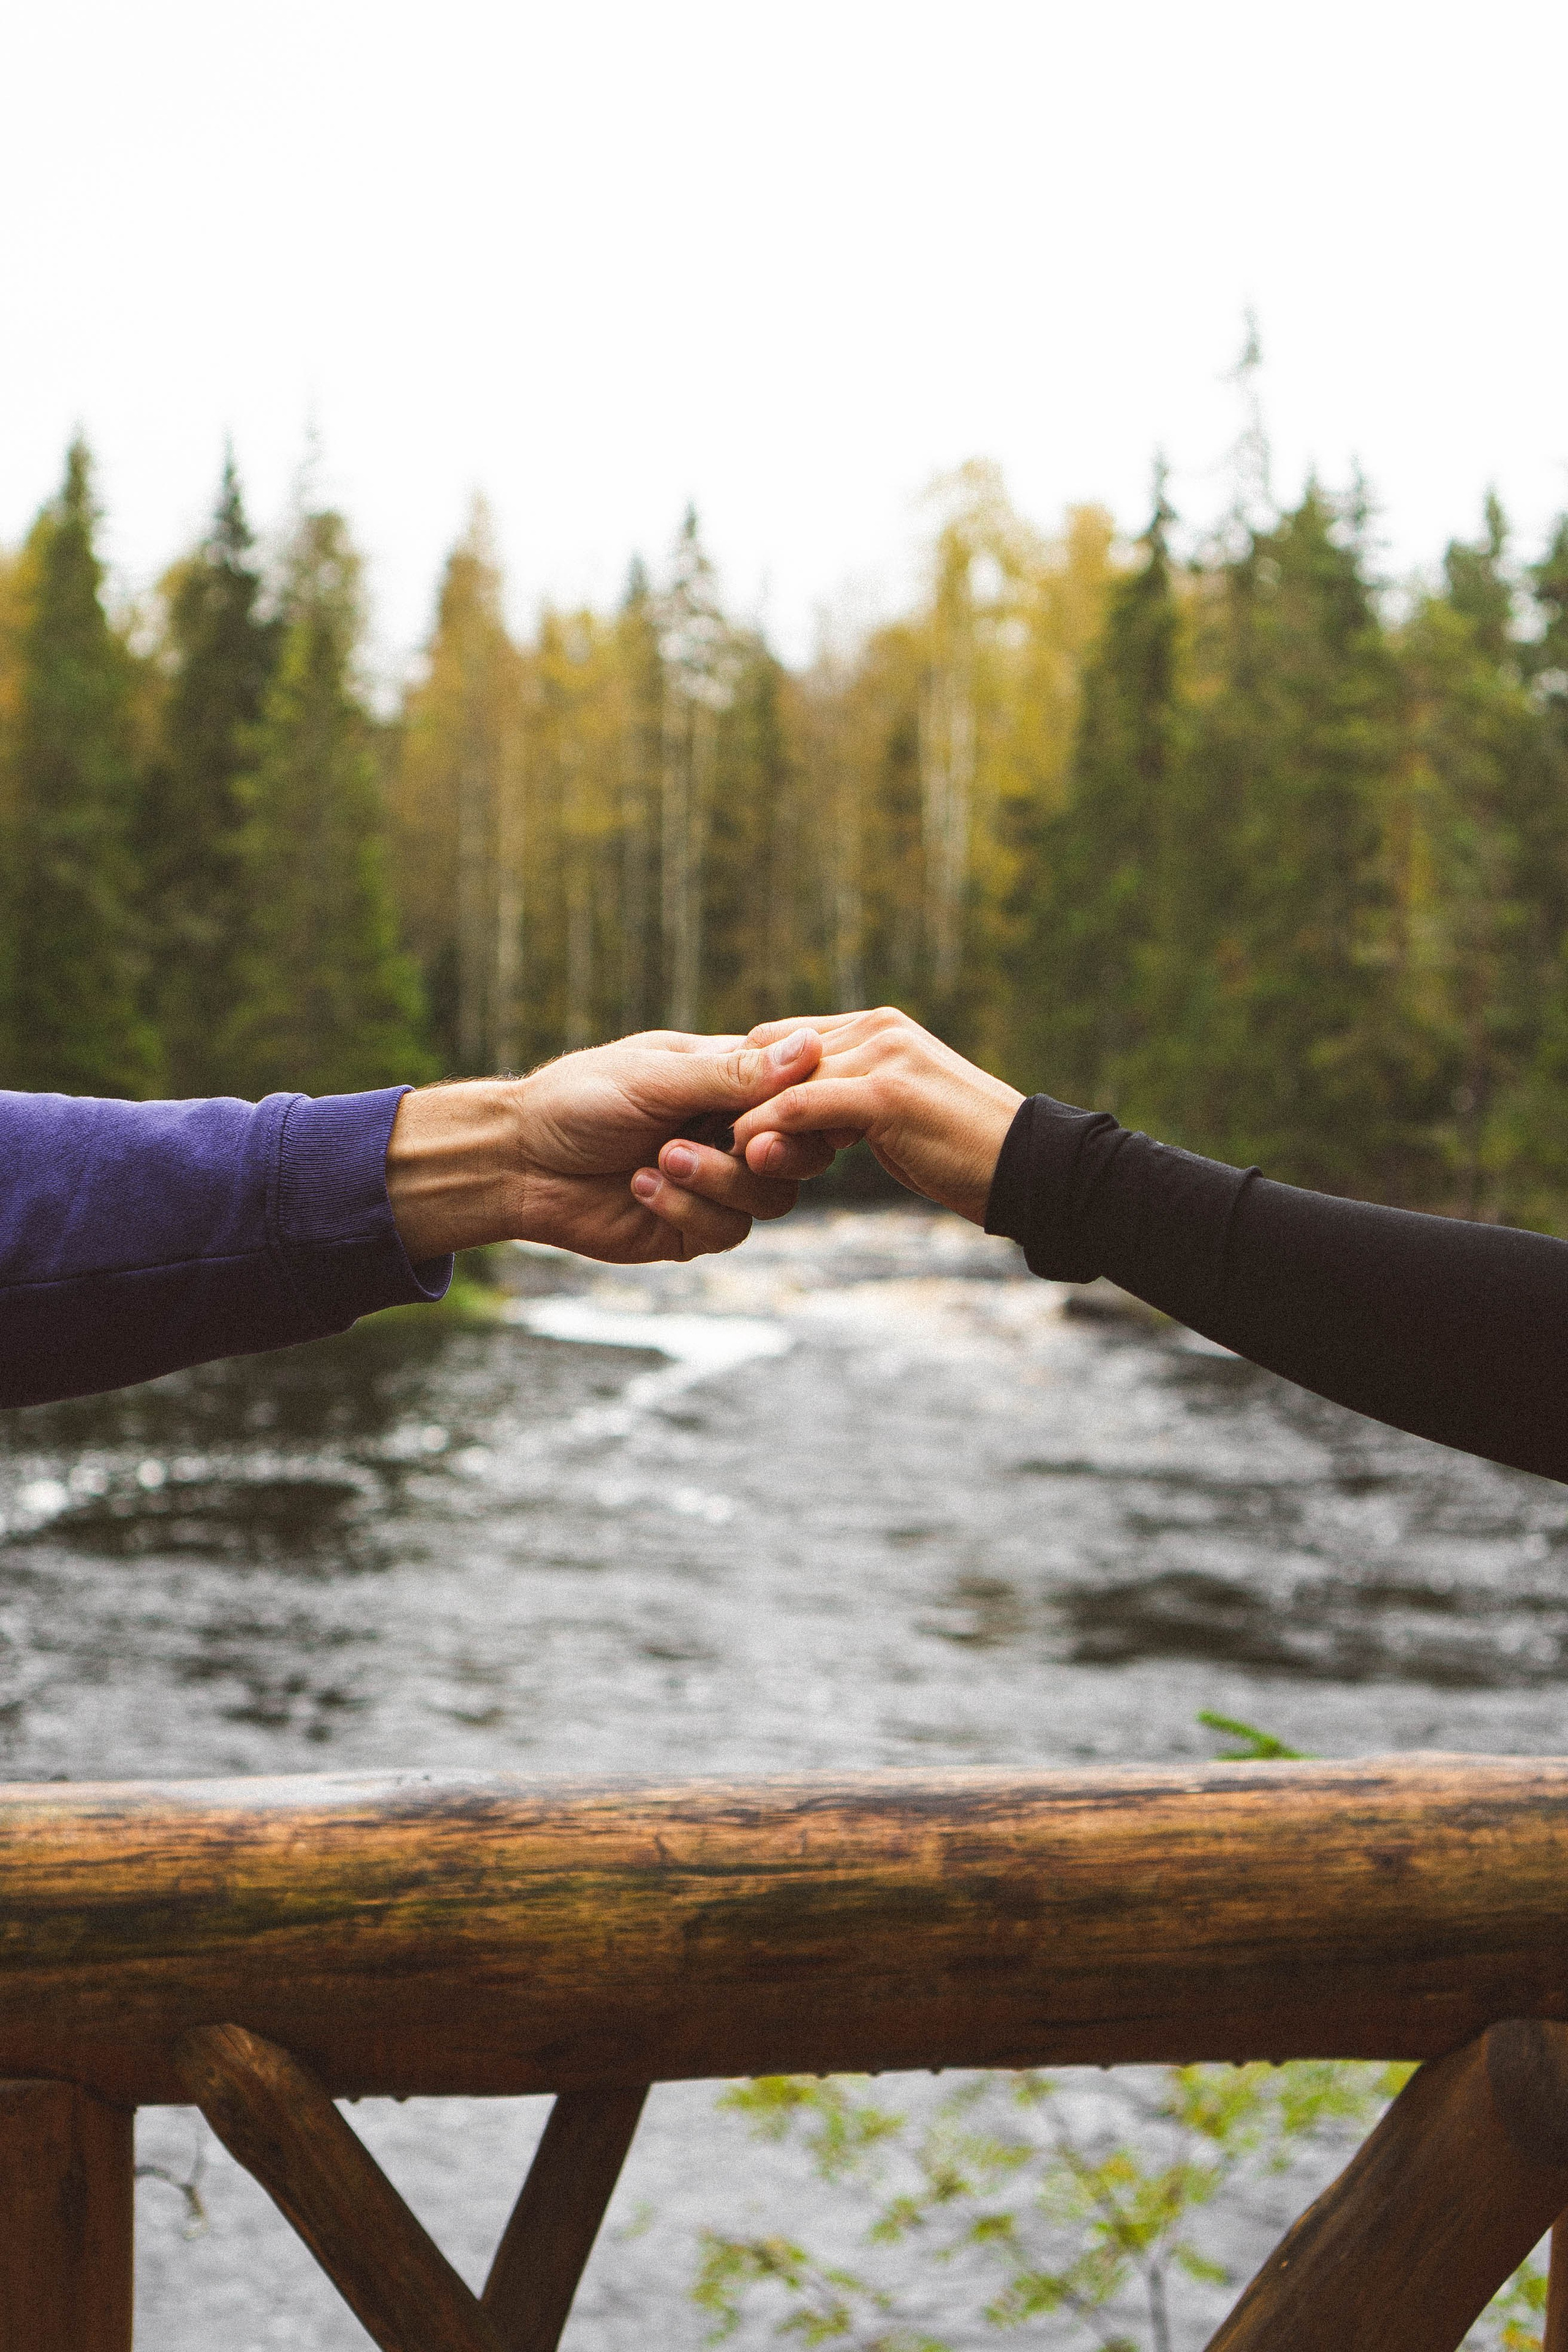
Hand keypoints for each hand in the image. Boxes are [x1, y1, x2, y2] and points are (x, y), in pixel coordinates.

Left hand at [387, 1027, 832, 1263]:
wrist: (518, 1161)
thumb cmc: (577, 1099)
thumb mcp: (656, 1077)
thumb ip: (731, 1074)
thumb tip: (809, 1046)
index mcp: (727, 1083)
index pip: (799, 1093)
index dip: (804, 1103)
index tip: (783, 1107)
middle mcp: (730, 1133)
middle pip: (801, 1152)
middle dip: (775, 1151)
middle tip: (740, 1142)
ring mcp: (716, 1185)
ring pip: (772, 1197)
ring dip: (720, 1180)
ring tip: (663, 1159)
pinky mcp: (693, 1228)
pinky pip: (727, 1230)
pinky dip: (687, 1209)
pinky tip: (641, 1187)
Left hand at [713, 1007, 1022, 1224]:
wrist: (1032, 1169)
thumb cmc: (964, 1152)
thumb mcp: (896, 1118)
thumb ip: (847, 1106)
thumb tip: (795, 1119)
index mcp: (877, 1027)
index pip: (781, 1040)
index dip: (747, 1082)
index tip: (723, 1124)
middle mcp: (877, 1029)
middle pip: (771, 1052)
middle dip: (738, 1097)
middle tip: (710, 1139)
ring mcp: (883, 1056)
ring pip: (783, 1081)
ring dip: (747, 1118)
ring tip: (723, 1154)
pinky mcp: (886, 1094)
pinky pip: (802, 1107)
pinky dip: (770, 1131)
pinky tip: (752, 1158)